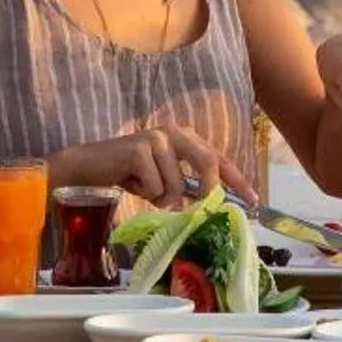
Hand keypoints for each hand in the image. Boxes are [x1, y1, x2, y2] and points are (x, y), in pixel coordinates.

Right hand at [65, 124, 256, 206]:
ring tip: (144, 189)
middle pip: (208, 162)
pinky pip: (156, 186)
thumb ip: (189, 185)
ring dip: (162, 198)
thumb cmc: (130, 174)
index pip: (219, 157)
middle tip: (199, 210)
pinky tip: (131, 183)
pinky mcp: (139, 149)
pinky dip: (145, 194)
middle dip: (207, 191)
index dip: (237, 179)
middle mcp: (175, 132)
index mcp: (186, 137)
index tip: (253, 200)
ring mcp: (157, 138)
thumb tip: (213, 204)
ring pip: (177, 184)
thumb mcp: (165, 179)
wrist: (89, 166)